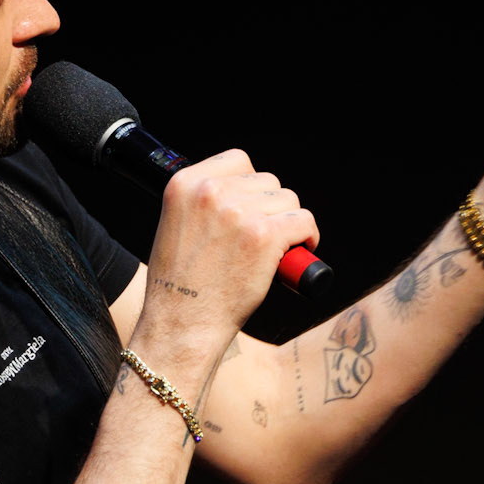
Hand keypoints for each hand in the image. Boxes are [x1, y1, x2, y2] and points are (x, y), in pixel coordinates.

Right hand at [137, 150, 316, 363]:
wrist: (182, 323)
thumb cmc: (180, 285)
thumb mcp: (176, 225)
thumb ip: (202, 202)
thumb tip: (242, 191)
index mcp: (184, 183)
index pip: (238, 160)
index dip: (250, 186)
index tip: (251, 208)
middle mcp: (210, 192)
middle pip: (267, 181)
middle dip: (269, 208)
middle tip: (259, 238)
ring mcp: (239, 213)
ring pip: (288, 200)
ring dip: (287, 223)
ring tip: (274, 250)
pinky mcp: (265, 236)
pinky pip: (303, 221)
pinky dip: (307, 238)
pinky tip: (297, 252)